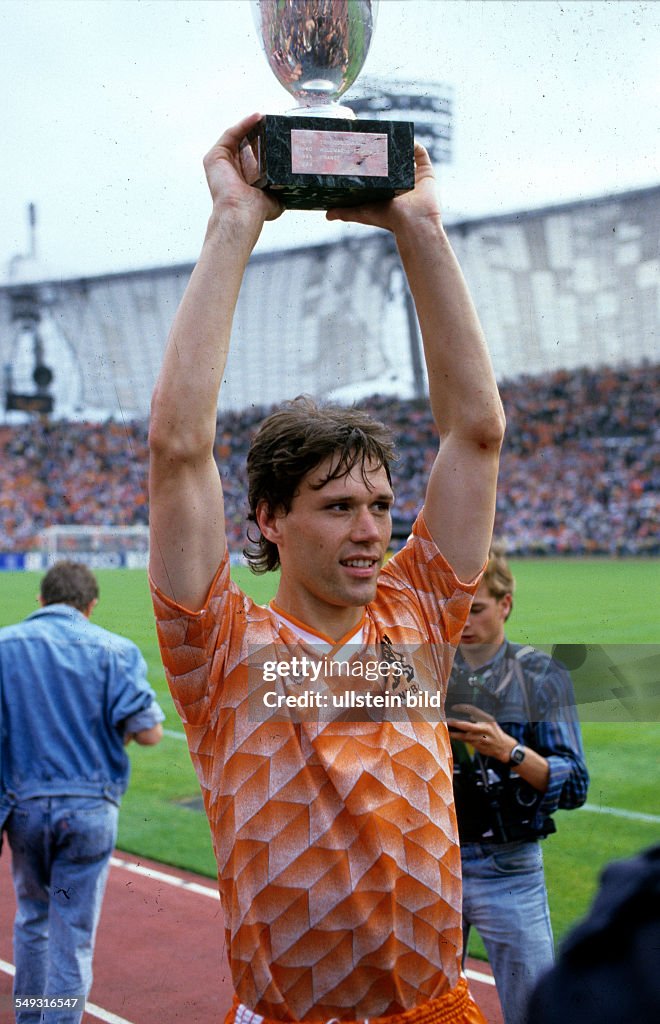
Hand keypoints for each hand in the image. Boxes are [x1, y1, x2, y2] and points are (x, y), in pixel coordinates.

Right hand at [203, 113, 282, 233]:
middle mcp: (231, 169)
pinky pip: (231, 133)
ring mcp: (222, 162)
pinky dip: (244, 124)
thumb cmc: (255, 211)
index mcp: (244, 178)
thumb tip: (295, 189)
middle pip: (245, 143)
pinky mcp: (215, 156)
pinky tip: (257, 117)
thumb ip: (281, 190)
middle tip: (273, 122)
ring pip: (237, 136)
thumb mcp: (275, 199)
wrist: (242, 212)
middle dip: (259, 131)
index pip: (254, 156)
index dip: (265, 144)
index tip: (278, 135)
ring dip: (251, 125)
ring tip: (267, 117)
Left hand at [325, 142, 440, 234]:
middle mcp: (401, 184)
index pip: (378, 173)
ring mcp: (414, 178)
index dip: (371, 161)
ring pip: (406, 156)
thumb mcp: (362, 214)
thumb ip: (345, 212)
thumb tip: (326, 215)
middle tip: (373, 136)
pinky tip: (405, 136)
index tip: (361, 148)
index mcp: (387, 192)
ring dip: (399, 145)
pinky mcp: (426, 174)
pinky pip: (421, 154)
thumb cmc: (388, 219)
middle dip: (385, 150)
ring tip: (388, 133)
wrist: (413, 223)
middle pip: (392, 163)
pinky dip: (415, 144)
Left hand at [447, 703, 516, 762]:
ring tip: (446, 729)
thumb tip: (468, 714)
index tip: (454, 707)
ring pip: (464, 736)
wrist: (504, 747)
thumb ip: (479, 717)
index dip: (462, 708)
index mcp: (487, 720)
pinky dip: (459, 738)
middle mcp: (484, 729)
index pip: (473, 711)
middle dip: (456, 723)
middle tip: (447, 720)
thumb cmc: (495, 733)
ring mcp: (481, 738)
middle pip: (467, 725)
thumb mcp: (490, 722)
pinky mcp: (478, 746)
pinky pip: (466, 741)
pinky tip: (452, 735)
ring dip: (454, 733)